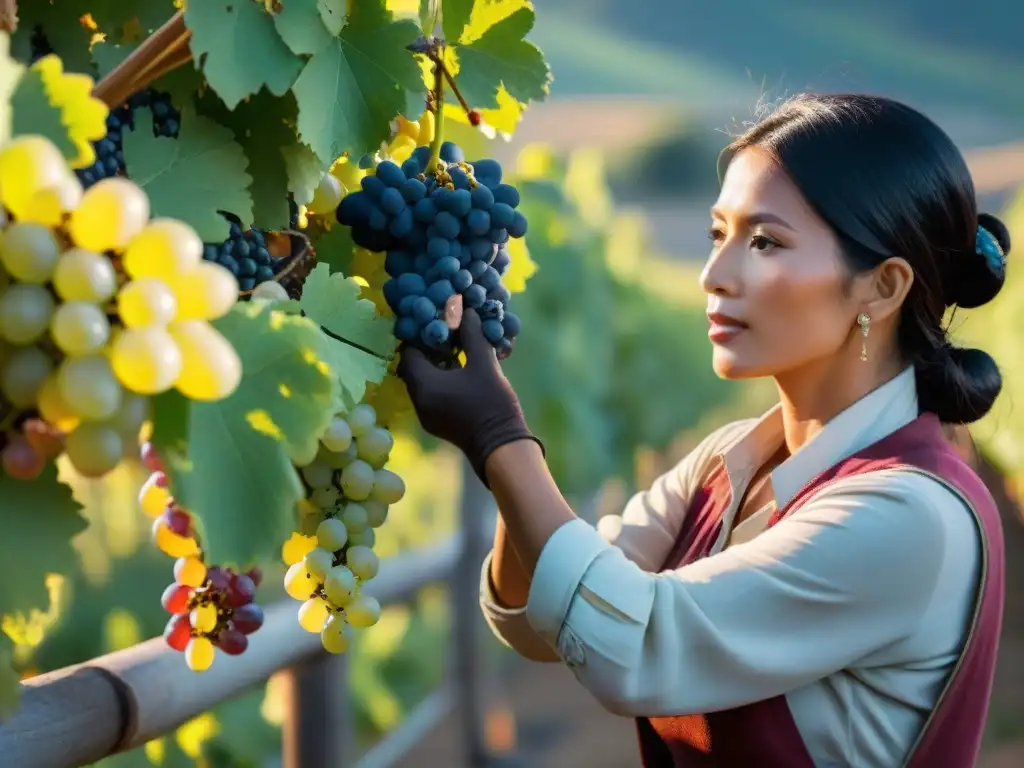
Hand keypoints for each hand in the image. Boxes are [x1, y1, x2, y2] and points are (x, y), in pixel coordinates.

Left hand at [396, 309, 542, 483]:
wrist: (502, 447)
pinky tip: (462, 368)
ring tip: (457, 347)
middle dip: (429, 347)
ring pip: (423, 379)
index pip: (409, 351)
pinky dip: (442, 378)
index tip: (437, 321)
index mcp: (424, 385)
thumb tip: (466, 311)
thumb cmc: (492, 404)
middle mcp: (419, 400)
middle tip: (447, 332)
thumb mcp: (484, 364)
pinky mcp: (438, 421)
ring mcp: (427, 413)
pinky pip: (432, 392)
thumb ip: (472, 335)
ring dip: (436, 363)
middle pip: (414, 365)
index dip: (421, 333)